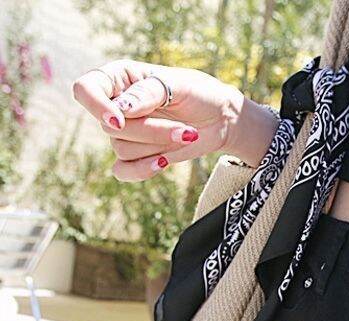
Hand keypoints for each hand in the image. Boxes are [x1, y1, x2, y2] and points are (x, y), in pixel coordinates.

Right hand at [71, 58, 277, 180]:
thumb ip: (148, 94)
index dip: (96, 106)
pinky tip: (164, 162)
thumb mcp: (178, 84)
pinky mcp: (137, 155)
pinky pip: (123, 171)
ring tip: (187, 135)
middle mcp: (115, 105)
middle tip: (185, 128)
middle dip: (149, 131)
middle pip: (111, 127)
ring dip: (157, 145)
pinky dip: (141, 170)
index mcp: (118, 78)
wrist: (220, 118)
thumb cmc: (199, 93)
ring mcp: (125, 133)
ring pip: (122, 149)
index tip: (120, 118)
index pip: (84, 90)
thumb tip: (121, 110)